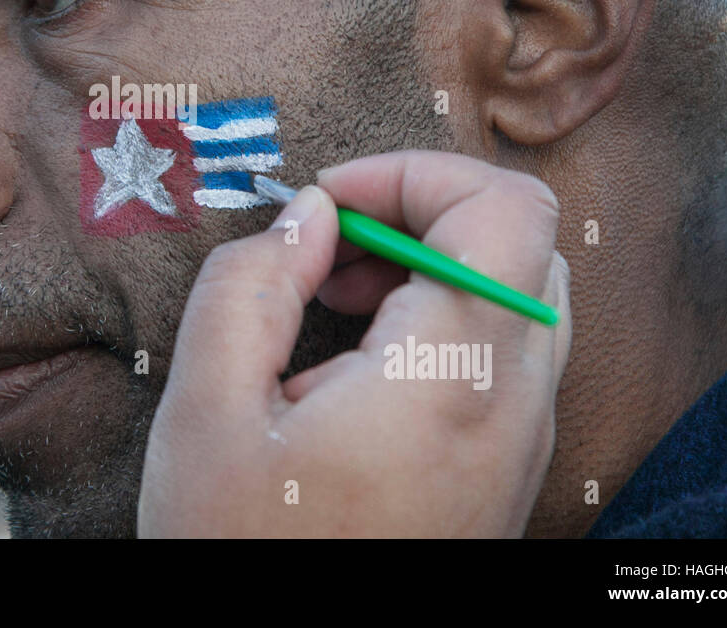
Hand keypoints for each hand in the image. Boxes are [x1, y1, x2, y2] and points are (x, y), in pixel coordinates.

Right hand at [138, 149, 571, 536]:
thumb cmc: (243, 553)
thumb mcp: (205, 412)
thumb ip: (249, 286)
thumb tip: (307, 214)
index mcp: (448, 378)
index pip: (504, 210)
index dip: (415, 172)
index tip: (328, 200)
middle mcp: (512, 405)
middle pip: (521, 242)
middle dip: (419, 213)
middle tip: (327, 247)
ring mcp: (520, 442)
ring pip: (518, 293)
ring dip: (430, 265)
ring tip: (333, 299)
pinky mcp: (506, 468)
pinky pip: (505, 352)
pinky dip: (441, 319)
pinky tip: (356, 357)